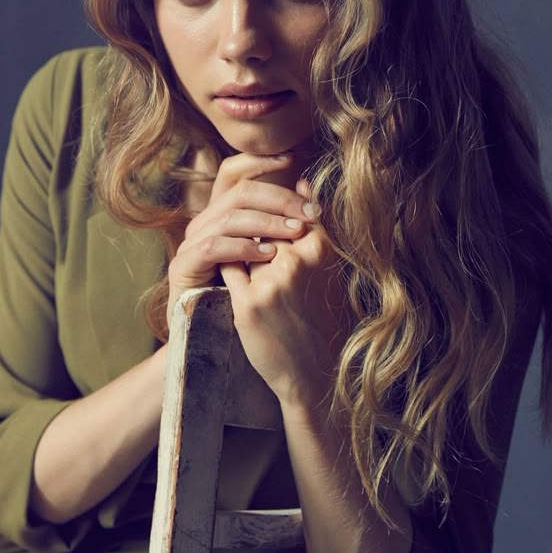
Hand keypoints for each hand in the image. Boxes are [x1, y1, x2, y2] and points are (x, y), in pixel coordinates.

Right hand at [166, 152, 318, 329]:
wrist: (216, 334)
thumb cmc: (249, 294)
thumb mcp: (271, 254)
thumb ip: (285, 223)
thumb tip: (309, 191)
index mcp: (221, 212)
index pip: (233, 171)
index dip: (260, 161)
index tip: (292, 159)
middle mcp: (204, 221)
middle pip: (238, 191)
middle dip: (279, 197)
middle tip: (309, 212)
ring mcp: (191, 242)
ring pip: (229, 216)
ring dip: (267, 222)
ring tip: (295, 232)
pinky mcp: (185, 265)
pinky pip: (214, 246)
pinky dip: (243, 247)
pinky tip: (269, 255)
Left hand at [219, 178, 350, 409]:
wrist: (312, 373)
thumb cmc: (319, 314)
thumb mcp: (325, 266)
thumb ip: (312, 222)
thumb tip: (300, 179)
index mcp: (319, 249)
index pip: (285, 210)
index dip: (274, 217)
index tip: (274, 229)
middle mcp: (296, 260)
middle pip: (260, 224)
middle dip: (254, 233)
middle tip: (262, 259)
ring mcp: (271, 281)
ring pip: (241, 242)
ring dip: (239, 249)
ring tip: (251, 270)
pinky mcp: (249, 303)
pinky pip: (226, 267)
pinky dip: (227, 269)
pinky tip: (233, 283)